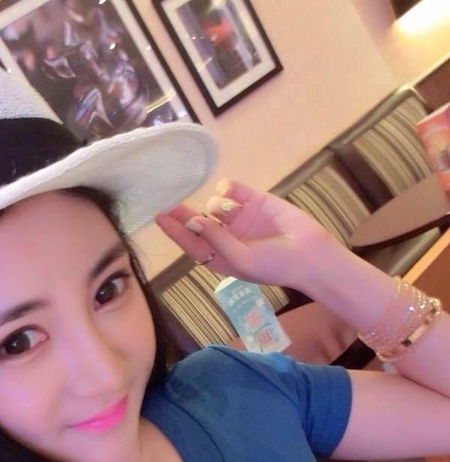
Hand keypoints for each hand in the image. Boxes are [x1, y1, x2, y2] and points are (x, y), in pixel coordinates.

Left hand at [154, 180, 340, 292]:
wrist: (309, 254)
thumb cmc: (274, 265)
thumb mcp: (241, 260)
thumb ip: (216, 241)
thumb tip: (193, 221)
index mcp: (218, 256)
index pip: (190, 242)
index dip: (174, 230)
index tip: (158, 216)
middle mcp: (225, 236)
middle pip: (195, 221)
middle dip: (182, 213)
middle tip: (168, 203)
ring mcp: (238, 217)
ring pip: (213, 204)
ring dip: (218, 206)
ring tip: (233, 215)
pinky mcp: (253, 200)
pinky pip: (232, 189)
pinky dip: (229, 190)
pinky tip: (233, 196)